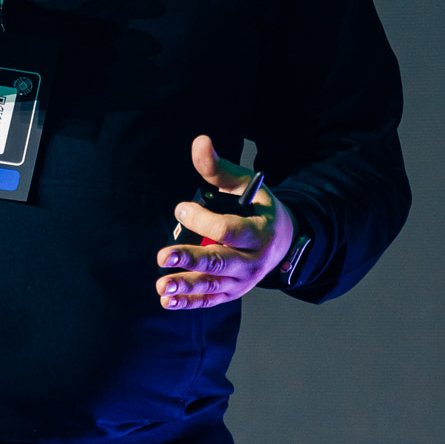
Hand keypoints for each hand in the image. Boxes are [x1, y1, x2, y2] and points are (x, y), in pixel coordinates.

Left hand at [155, 135, 293, 309]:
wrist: (283, 239)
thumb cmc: (256, 206)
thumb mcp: (245, 185)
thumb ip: (219, 168)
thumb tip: (200, 141)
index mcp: (260, 231)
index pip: (228, 229)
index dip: (202, 220)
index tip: (180, 209)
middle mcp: (253, 260)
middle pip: (220, 261)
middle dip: (191, 259)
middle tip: (162, 256)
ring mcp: (243, 280)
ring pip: (213, 284)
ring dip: (186, 285)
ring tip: (162, 285)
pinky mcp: (232, 291)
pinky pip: (210, 299)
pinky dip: (190, 302)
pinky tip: (167, 301)